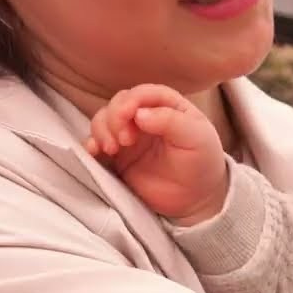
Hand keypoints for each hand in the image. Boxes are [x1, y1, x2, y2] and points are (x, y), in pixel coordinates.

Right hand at [86, 84, 227, 225]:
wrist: (195, 199)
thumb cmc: (201, 162)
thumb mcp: (196, 138)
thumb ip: (171, 121)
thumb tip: (139, 114)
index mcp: (166, 105)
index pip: (143, 93)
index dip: (132, 101)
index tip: (129, 117)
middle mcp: (144, 116)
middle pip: (118, 103)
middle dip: (115, 118)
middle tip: (125, 140)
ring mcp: (128, 136)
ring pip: (102, 120)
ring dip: (101, 130)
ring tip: (112, 149)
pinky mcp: (116, 157)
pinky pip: (96, 144)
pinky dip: (90, 145)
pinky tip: (94, 152)